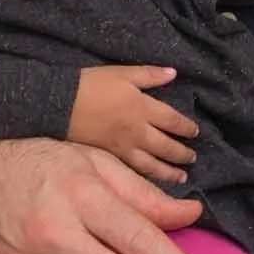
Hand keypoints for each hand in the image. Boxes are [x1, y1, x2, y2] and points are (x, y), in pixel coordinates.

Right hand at [68, 64, 199, 182]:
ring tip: (181, 177)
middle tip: (192, 158)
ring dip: (169, 171)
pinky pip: (132, 169)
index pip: (173, 121)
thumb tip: (174, 73)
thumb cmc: (91, 85)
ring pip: (152, 164)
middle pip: (166, 146)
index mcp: (143, 108)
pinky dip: (146, 176)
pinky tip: (152, 180)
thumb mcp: (122, 73)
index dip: (187, 128)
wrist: (58, 104)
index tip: (195, 132)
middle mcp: (137, 131)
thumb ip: (150, 75)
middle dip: (182, 153)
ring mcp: (123, 146)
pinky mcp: (108, 155)